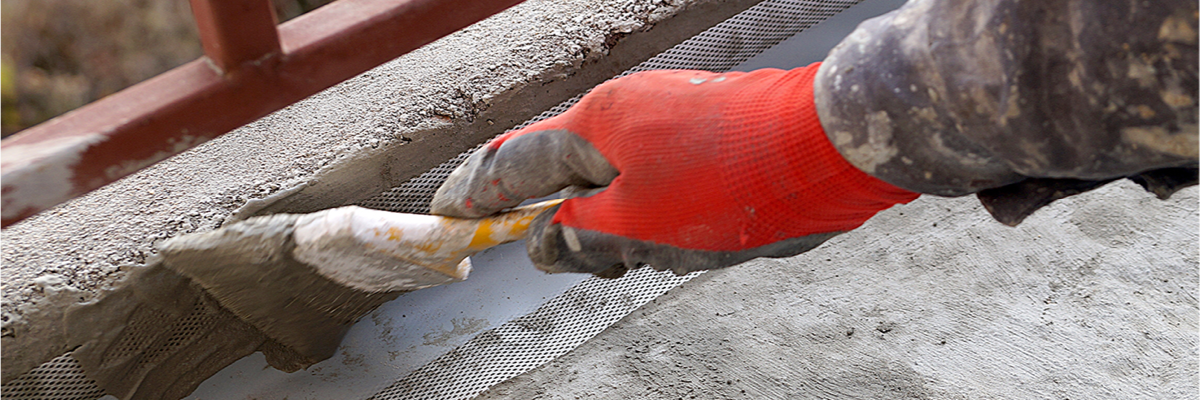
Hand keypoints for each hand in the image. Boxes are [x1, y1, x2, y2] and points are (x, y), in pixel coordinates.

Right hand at [431, 63, 918, 276]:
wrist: (831, 147)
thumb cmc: (733, 184)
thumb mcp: (638, 228)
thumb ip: (578, 236)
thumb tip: (547, 242)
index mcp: (596, 125)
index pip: (515, 162)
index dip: (476, 195)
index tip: (448, 215)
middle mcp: (624, 113)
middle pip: (566, 177)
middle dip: (576, 228)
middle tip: (610, 261)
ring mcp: (665, 119)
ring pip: (615, 186)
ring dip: (625, 229)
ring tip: (675, 247)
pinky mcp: (700, 134)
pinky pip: (655, 181)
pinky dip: (659, 217)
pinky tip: (699, 234)